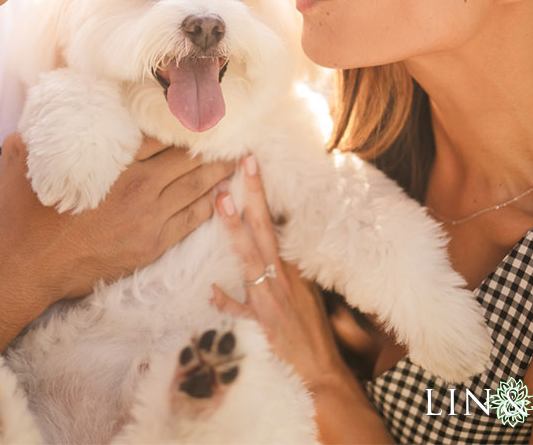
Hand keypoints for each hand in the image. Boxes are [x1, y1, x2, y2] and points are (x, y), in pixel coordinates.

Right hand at [0, 134, 232, 300]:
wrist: (28, 268)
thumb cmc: (24, 219)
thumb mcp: (21, 168)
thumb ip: (27, 143)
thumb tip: (24, 127)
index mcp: (112, 165)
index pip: (157, 137)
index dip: (177, 125)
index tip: (192, 115)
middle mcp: (137, 188)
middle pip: (186, 159)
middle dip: (208, 145)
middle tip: (227, 132)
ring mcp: (149, 219)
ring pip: (196, 188)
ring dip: (217, 171)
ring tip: (235, 157)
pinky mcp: (152, 245)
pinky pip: (192, 219)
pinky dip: (211, 203)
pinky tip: (221, 193)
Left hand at [210, 154, 352, 393]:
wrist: (320, 371)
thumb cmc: (307, 331)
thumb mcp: (295, 294)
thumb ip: (274, 271)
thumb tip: (259, 247)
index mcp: (287, 267)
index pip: (270, 222)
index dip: (258, 193)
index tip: (247, 162)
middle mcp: (280, 277)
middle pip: (263, 229)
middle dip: (252, 195)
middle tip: (240, 163)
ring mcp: (272, 298)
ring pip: (251, 258)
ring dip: (236, 231)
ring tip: (221, 202)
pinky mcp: (265, 323)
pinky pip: (242, 309)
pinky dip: (227, 301)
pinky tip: (212, 290)